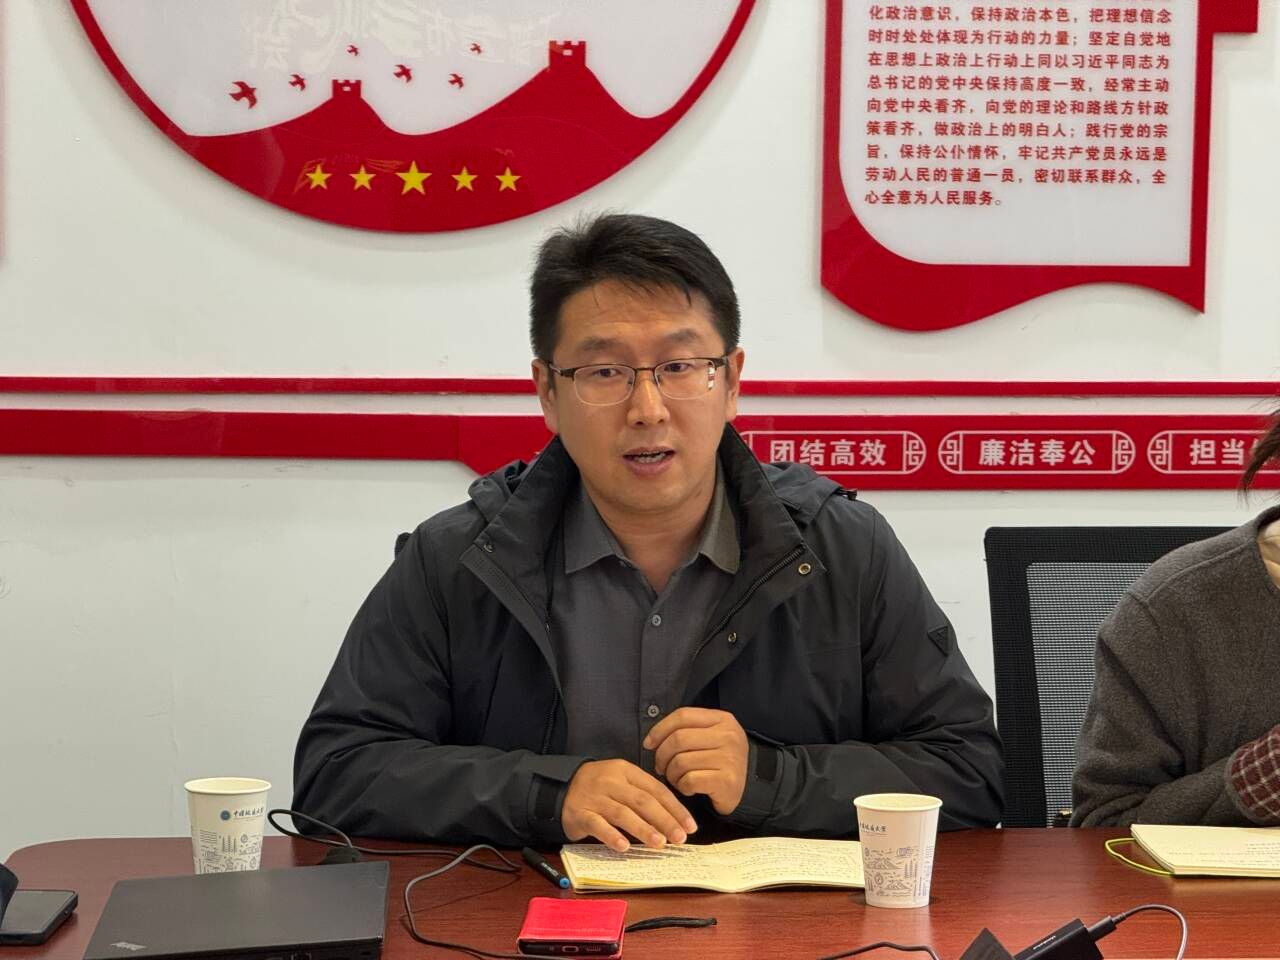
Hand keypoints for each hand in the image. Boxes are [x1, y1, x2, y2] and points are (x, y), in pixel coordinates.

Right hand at [561, 759, 697, 851]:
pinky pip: (597, 825)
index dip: (675, 808)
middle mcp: (611, 782)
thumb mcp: (622, 781)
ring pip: (622, 813)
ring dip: (643, 829)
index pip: (656, 789)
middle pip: (643, 801)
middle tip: (679, 837)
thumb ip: (643, 794)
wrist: (561, 786)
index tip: (689, 825)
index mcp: (626, 771)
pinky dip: (612, 836)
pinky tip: (624, 847)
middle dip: (665, 820)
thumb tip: (673, 819)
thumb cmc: (599, 786)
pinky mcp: (580, 813)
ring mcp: (595, 797)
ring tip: (659, 842)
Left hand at [645, 707, 748, 814]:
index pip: (682, 716)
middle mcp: (728, 736)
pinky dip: (682, 787)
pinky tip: (689, 788)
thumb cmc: (720, 761)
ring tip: (676, 779)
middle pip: (678, 739)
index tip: (648, 743)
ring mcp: (729, 758)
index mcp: (723, 719)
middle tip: (661, 767)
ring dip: (671, 774)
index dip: (659, 729)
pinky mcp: (726, 781)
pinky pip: (689, 781)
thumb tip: (651, 740)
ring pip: (680, 761)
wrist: (749, 789)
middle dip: (662, 755)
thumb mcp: (711, 737)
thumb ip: (686, 730)